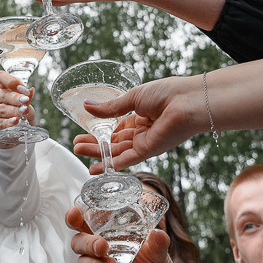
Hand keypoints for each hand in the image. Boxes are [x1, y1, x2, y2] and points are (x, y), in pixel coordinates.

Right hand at [0, 70, 33, 147]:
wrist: (10, 134)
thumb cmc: (17, 115)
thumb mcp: (25, 105)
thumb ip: (27, 98)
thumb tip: (31, 90)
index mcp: (2, 87)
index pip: (1, 77)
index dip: (12, 81)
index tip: (24, 89)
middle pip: (4, 94)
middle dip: (16, 98)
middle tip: (25, 101)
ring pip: (2, 108)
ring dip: (14, 110)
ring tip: (23, 112)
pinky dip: (8, 122)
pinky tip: (15, 121)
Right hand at [67, 205, 182, 262]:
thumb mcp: (159, 254)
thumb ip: (158, 244)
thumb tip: (158, 233)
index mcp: (109, 236)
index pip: (85, 223)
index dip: (75, 217)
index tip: (74, 215)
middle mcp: (99, 253)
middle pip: (78, 242)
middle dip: (87, 243)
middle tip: (103, 247)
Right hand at [71, 74, 204, 170]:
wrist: (186, 101)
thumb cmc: (166, 93)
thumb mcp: (133, 98)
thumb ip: (111, 107)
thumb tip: (87, 106)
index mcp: (139, 117)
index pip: (115, 128)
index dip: (99, 133)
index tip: (82, 134)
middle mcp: (141, 132)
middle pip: (113, 142)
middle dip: (94, 144)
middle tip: (76, 146)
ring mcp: (144, 143)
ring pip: (116, 151)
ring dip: (98, 153)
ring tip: (78, 150)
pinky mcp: (148, 151)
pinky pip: (127, 160)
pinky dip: (111, 165)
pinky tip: (95, 169)